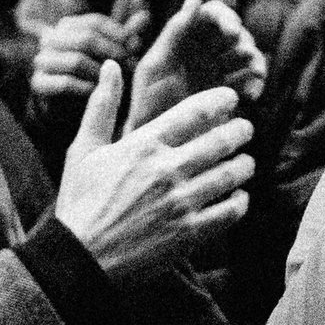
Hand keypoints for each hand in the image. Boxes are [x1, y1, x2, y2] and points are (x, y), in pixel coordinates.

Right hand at [27, 8, 133, 111]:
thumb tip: (145, 15)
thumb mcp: (110, 52)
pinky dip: (86, 87)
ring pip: (76, 61)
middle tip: (129, 65)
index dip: (118, 33)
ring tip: (115, 80)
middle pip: (86, 38)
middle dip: (112, 52)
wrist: (65, 104)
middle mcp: (50, 38)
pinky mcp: (39, 83)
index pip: (94, 22)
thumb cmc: (92, 72)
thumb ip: (124, 35)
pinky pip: (65, 83)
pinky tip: (98, 91)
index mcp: (67, 25)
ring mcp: (42, 60)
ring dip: (101, 72)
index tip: (134, 46)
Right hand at [53, 70, 256, 284]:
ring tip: (245, 162)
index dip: (222, 101)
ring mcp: (180, 203)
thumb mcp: (83, 149)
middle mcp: (166, 170)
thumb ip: (102, 105)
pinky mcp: (189, 234)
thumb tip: (111, 65)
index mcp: (143, 145)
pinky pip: (230, 212)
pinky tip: (238, 196)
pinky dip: (240, 201)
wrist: (79, 258)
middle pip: (221, 140)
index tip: (232, 99)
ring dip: (244, 165)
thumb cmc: (79, 201)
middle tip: (245, 129)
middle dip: (240, 131)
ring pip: (231, 175)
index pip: (196, 111)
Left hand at [130, 0, 266, 126]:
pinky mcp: (231, 92)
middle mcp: (206, 50)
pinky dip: (255, 85)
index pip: (213, 14)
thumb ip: (174, 32)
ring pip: (248, 55)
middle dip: (243, 40)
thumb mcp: (155, 66)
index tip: (232, 30)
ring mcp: (221, 70)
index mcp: (187, 37)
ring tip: (255, 72)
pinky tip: (251, 95)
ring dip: (254, 60)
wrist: (154, 144)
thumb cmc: (146, 102)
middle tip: (244, 53)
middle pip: (235, 32)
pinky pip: (251, 82)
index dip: (226, 17)